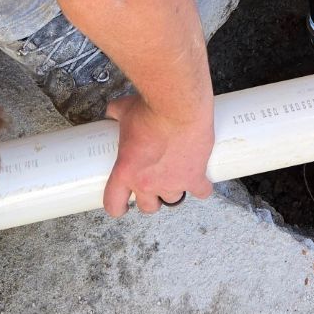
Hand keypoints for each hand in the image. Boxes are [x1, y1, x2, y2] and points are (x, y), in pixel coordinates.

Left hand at [102, 94, 214, 215]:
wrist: (179, 106)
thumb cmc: (150, 109)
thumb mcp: (125, 110)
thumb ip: (116, 113)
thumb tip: (112, 110)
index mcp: (125, 172)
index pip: (113, 204)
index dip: (118, 206)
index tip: (123, 204)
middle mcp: (147, 183)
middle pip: (148, 207)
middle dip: (150, 197)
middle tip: (153, 182)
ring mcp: (172, 184)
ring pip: (173, 200)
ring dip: (174, 190)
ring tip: (176, 175)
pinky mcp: (194, 178)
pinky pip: (201, 192)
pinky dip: (201, 187)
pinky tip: (200, 180)